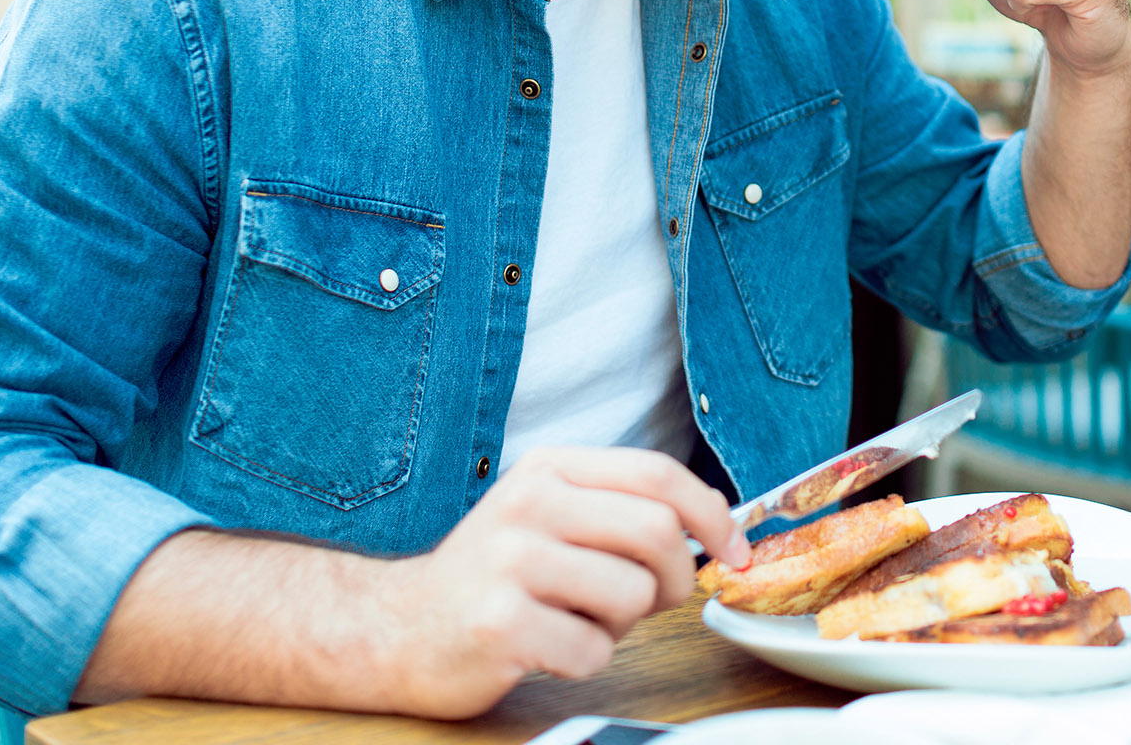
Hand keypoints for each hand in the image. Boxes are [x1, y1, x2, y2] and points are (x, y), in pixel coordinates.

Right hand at [380, 447, 747, 716]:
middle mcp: (529, 504)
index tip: (734, 550)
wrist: (397, 628)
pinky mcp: (500, 623)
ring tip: (576, 619)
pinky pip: (592, 650)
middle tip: (649, 602)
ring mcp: (510, 562)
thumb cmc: (493, 578)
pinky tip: (547, 647)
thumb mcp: (550, 517)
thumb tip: (712, 532)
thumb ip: (621, 512)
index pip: (658, 475)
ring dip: (620, 624)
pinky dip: (584, 660)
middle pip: (656, 532)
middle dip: (672, 580)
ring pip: (632, 595)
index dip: (711, 514)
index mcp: (551, 469)